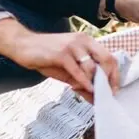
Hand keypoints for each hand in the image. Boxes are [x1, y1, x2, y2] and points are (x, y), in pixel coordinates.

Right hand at [0, 19, 119, 101]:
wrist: (23, 45)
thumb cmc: (45, 57)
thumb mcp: (66, 69)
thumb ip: (81, 80)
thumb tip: (94, 97)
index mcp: (87, 41)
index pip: (109, 56)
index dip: (115, 74)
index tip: (114, 89)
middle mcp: (83, 41)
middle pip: (107, 59)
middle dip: (110, 79)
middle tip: (109, 93)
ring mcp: (72, 46)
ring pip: (92, 67)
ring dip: (95, 83)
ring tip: (93, 94)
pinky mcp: (61, 54)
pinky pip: (77, 70)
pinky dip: (84, 82)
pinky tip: (86, 89)